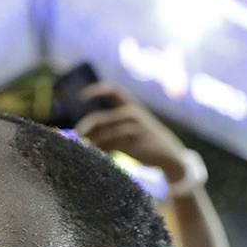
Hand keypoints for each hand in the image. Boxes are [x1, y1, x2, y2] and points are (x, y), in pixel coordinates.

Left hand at [74, 83, 194, 182]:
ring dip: (94, 144)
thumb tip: (81, 132)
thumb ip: (110, 126)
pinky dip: (104, 152)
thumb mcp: (131, 127)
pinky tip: (104, 156)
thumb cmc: (145, 140)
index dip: (95, 91)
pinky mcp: (133, 143)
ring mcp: (133, 128)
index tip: (80, 97)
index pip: (112, 90)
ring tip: (91, 151)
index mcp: (131, 105)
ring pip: (103, 136)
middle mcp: (132, 113)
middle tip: (76, 137)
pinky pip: (110, 147)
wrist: (170, 154)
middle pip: (99, 119)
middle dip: (84, 128)